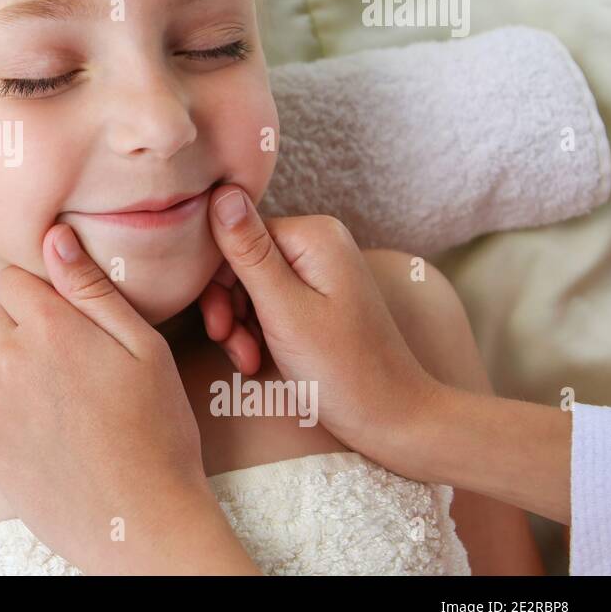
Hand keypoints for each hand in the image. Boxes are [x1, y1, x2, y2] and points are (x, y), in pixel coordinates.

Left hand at [0, 221, 252, 573]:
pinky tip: (17, 407)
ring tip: (39, 381)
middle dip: (22, 322)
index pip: (15, 278)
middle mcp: (10, 357)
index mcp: (52, 327)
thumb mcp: (144, 349)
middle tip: (64, 358)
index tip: (66, 319)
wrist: (140, 520)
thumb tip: (55, 236)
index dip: (42, 292)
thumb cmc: (157, 431)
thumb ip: (93, 288)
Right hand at [204, 185, 442, 456]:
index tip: (218, 327)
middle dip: (228, 307)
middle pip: (240, 261)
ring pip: (249, 286)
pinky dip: (256, 332)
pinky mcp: (318, 297)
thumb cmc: (342, 370)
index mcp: (314, 235)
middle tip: (229, 345)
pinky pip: (268, 303)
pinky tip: (258, 360)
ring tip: (248, 361)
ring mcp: (320, 270)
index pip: (234, 236)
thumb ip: (248, 251)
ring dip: (239, 325)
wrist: (393, 420)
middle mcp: (318, 242)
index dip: (217, 282)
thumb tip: (220, 192)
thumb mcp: (284, 310)